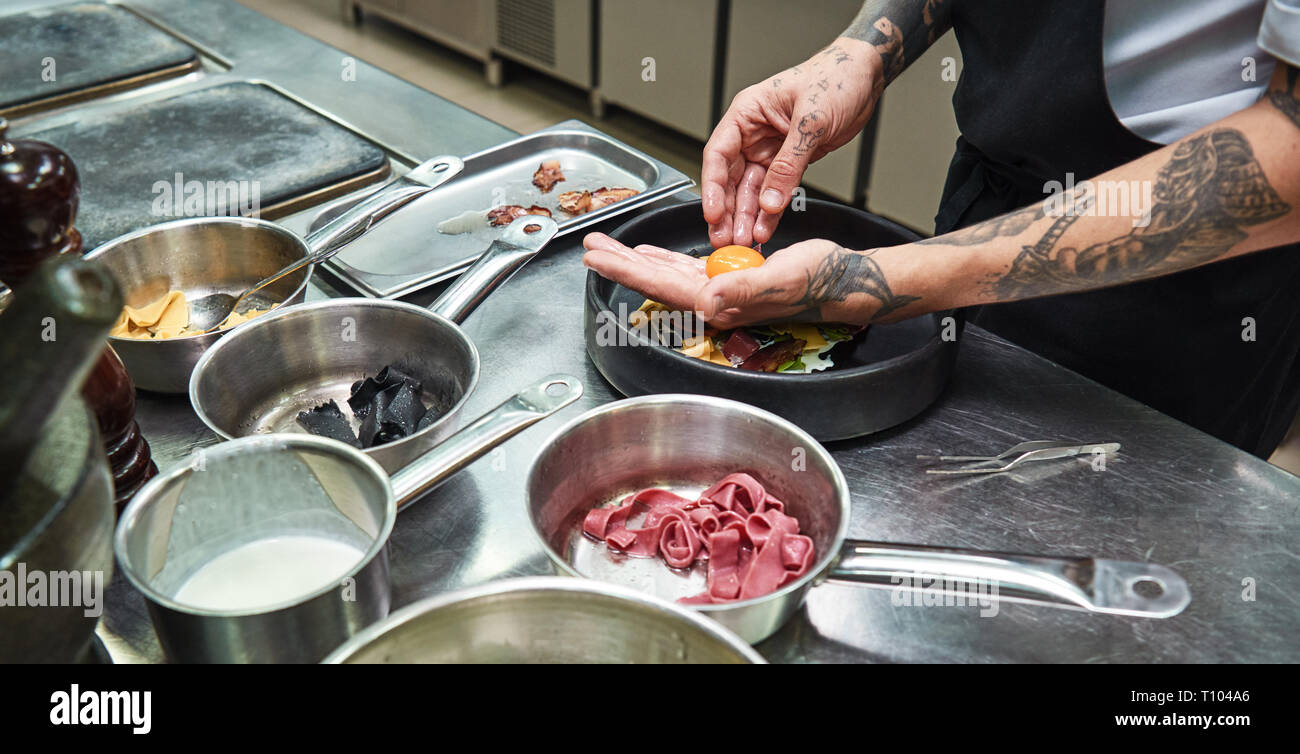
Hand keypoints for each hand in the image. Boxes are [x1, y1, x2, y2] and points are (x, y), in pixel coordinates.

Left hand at [583, 232, 922, 328]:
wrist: (840, 280)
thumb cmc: (817, 280)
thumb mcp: (780, 279)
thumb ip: (743, 290)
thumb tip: (710, 297)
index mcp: (718, 302)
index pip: (660, 287)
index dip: (625, 271)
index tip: (597, 257)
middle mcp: (712, 300)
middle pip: (653, 281)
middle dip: (619, 263)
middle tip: (588, 247)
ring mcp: (719, 291)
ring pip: (665, 275)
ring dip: (635, 260)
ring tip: (607, 247)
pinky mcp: (729, 279)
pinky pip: (686, 269)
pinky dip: (663, 259)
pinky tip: (648, 252)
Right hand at [702, 38, 881, 248]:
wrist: (864, 78)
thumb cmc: (835, 80)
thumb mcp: (811, 122)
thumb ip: (789, 164)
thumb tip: (770, 200)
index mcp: (748, 113)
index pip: (718, 153)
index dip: (712, 186)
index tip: (713, 213)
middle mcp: (753, 134)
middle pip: (729, 178)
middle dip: (727, 210)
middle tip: (725, 238)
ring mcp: (769, 150)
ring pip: (750, 190)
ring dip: (746, 216)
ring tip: (744, 241)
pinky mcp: (788, 163)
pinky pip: (774, 192)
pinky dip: (769, 213)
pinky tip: (764, 229)